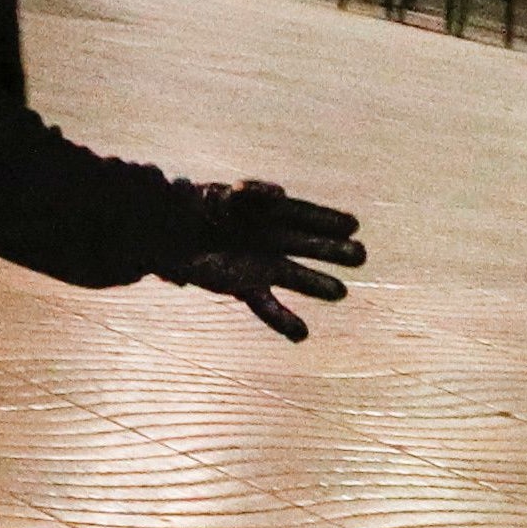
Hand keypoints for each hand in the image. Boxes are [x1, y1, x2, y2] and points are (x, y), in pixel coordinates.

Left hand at [160, 180, 365, 340]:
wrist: (165, 234)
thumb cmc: (189, 208)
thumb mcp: (212, 194)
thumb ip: (246, 192)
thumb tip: (273, 192)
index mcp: (264, 210)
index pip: (301, 212)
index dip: (327, 218)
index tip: (352, 224)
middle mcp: (268, 237)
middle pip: (306, 243)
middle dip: (332, 249)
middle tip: (361, 256)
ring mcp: (259, 263)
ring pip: (294, 275)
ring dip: (316, 284)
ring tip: (341, 292)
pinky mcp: (244, 286)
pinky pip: (268, 306)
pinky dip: (284, 320)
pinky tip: (302, 335)